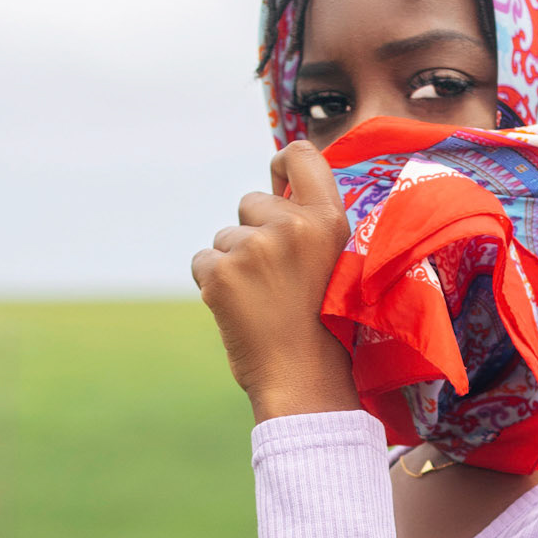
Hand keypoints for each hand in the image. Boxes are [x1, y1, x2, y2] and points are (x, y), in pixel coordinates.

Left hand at [191, 140, 358, 421]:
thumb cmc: (323, 329)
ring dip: (233, 263)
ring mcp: (253, 249)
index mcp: (328, 222)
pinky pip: (202, 262)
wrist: (303, 381)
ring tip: (260, 301)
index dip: (282, 163)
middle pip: (251, 202)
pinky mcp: (220, 273)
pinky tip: (239, 311)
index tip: (275, 181)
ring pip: (224, 236)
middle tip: (275, 279)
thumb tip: (274, 191)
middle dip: (253, 231)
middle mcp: (291, 227)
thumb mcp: (335, 266)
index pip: (301, 156)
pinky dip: (212, 284)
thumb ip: (309, 227)